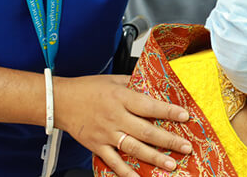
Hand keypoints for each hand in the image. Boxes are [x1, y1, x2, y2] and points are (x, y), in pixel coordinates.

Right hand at [54, 74, 191, 176]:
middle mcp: (116, 117)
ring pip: (134, 148)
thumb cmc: (87, 88)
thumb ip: (133, 84)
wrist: (60, 101)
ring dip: (154, 158)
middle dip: (169, 140)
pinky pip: (113, 162)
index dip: (168, 112)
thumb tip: (153, 86)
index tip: (185, 116)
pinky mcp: (97, 146)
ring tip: (171, 164)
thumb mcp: (114, 80)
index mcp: (121, 98)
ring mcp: (107, 134)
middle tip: (186, 147)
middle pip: (146, 131)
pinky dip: (126, 172)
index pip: (150, 106)